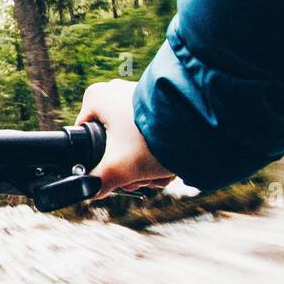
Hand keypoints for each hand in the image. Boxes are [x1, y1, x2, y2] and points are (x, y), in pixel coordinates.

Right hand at [76, 79, 173, 198]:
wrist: (200, 124)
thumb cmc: (152, 138)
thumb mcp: (119, 168)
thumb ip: (97, 182)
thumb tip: (89, 191)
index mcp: (97, 98)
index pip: (84, 135)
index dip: (95, 160)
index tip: (111, 172)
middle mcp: (116, 91)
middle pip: (111, 141)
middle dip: (127, 165)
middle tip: (138, 177)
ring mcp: (139, 95)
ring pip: (134, 140)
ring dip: (144, 162)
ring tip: (158, 173)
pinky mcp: (160, 103)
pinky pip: (151, 132)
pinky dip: (159, 150)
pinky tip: (169, 164)